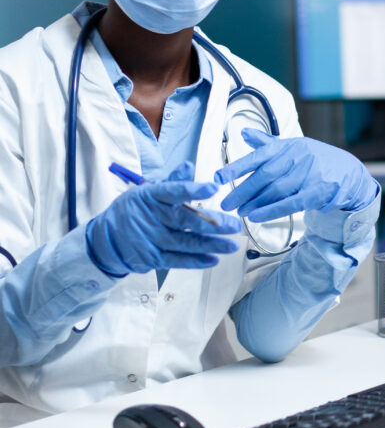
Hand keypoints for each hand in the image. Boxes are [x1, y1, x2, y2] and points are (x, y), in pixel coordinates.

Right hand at [86, 162, 240, 275]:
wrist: (107, 238)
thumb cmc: (136, 209)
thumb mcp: (149, 191)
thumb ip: (173, 182)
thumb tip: (189, 166)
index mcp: (151, 196)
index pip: (173, 191)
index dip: (193, 189)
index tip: (214, 187)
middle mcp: (151, 217)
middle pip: (185, 220)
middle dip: (213, 224)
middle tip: (234, 225)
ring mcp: (151, 239)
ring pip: (185, 243)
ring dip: (211, 245)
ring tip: (232, 245)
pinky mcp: (152, 258)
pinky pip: (177, 260)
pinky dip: (196, 261)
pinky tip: (214, 259)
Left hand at [214, 128, 378, 221]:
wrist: (349, 172)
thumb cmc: (315, 160)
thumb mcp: (293, 147)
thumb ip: (267, 144)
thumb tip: (244, 133)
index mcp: (288, 146)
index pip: (258, 156)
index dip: (236, 167)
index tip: (216, 178)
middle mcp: (297, 157)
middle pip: (264, 175)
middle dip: (242, 190)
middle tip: (226, 203)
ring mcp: (309, 174)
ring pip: (276, 190)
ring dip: (255, 203)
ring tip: (240, 212)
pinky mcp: (317, 192)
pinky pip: (290, 203)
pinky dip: (271, 211)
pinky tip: (256, 216)